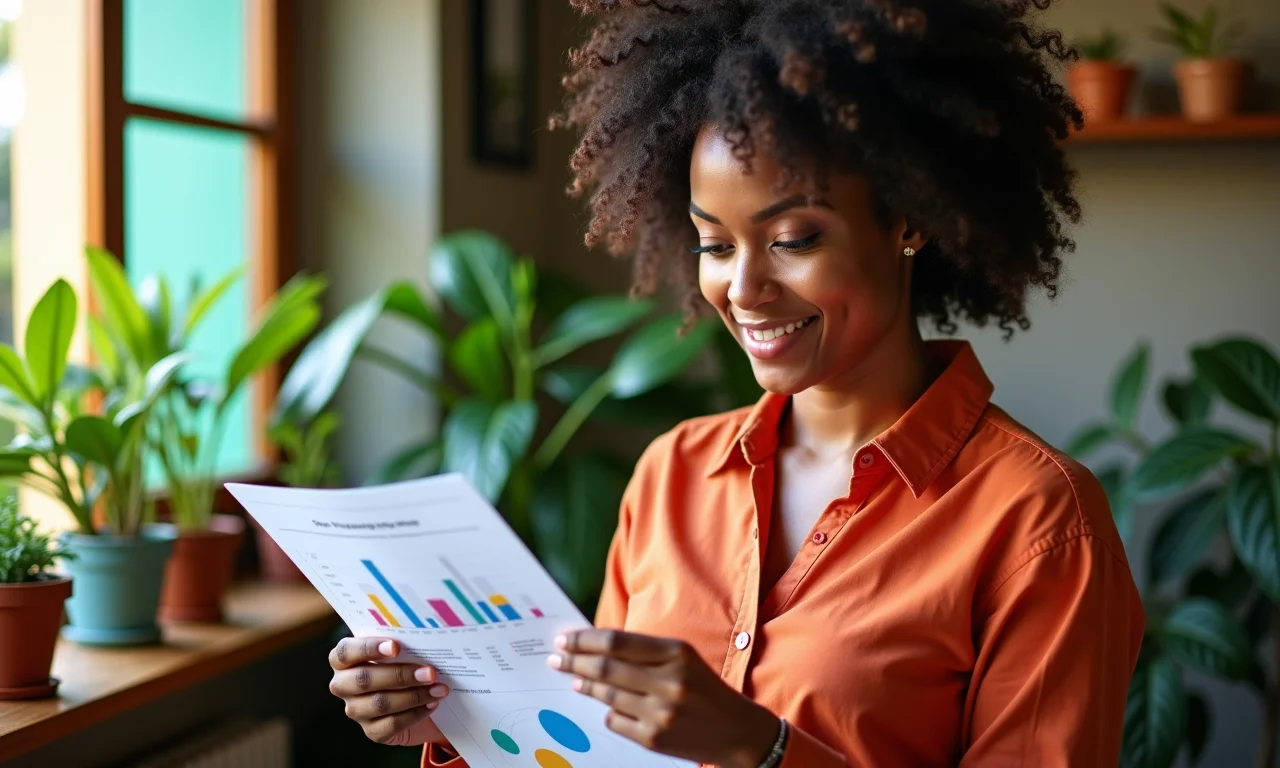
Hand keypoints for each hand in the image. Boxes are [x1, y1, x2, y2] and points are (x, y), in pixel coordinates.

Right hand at [328, 636, 451, 746]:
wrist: (417, 700)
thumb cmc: (405, 665)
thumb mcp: (401, 651)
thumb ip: (402, 644)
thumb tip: (423, 640)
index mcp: (344, 660)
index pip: (345, 652)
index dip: (368, 648)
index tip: (396, 647)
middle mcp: (343, 685)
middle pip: (363, 679)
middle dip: (400, 675)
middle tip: (430, 672)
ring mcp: (355, 710)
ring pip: (380, 703)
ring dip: (414, 695)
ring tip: (439, 689)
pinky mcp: (372, 731)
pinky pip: (392, 724)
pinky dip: (416, 713)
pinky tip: (432, 703)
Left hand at [548, 630, 779, 767]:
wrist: (737, 732)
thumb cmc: (704, 688)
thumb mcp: (682, 658)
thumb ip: (644, 651)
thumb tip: (595, 646)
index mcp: (677, 653)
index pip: (617, 642)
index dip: (584, 640)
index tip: (565, 639)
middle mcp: (669, 682)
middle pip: (606, 668)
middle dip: (574, 661)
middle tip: (556, 658)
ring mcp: (660, 713)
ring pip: (606, 695)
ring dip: (584, 686)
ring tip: (574, 680)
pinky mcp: (654, 739)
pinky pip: (615, 721)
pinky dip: (608, 711)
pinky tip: (608, 706)